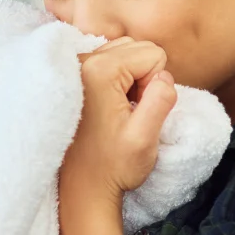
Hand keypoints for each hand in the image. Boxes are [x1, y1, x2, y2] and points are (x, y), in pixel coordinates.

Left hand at [61, 37, 177, 206]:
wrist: (82, 187)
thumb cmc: (112, 166)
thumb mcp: (144, 138)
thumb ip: (160, 100)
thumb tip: (164, 76)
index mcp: (98, 70)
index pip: (152, 54)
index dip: (154, 84)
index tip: (137, 110)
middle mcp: (80, 61)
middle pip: (136, 48)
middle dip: (142, 77)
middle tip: (128, 112)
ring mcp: (73, 66)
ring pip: (123, 53)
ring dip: (129, 78)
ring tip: (117, 111)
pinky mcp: (71, 75)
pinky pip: (107, 61)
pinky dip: (115, 79)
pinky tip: (106, 107)